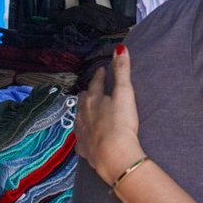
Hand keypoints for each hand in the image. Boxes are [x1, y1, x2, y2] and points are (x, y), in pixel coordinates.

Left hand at [75, 47, 144, 184]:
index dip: (99, 75)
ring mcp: (81, 132)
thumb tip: (119, 48)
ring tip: (89, 111)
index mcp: (93, 98)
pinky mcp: (83, 149)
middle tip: (94, 90)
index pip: (95, 82)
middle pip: (82, 99)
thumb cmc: (120, 122)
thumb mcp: (124, 93)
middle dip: (88, 93)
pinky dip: (84, 134)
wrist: (113, 155)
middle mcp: (82, 113)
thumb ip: (122, 71)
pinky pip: (80, 139)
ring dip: (83, 112)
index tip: (101, 70)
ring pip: (78, 117)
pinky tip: (87, 136)